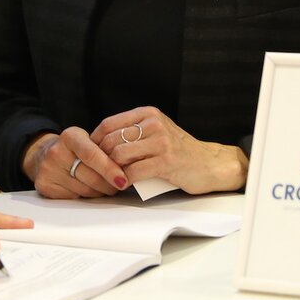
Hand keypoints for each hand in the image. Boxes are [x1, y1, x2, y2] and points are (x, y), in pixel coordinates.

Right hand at [22, 128, 128, 198]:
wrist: (43, 154)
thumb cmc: (73, 149)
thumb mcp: (87, 140)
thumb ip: (104, 150)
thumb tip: (129, 168)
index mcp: (70, 136)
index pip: (92, 155)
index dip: (110, 169)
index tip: (123, 180)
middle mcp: (56, 152)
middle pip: (91, 176)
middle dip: (109, 184)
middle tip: (120, 185)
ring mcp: (48, 170)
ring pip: (85, 190)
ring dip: (100, 191)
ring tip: (106, 186)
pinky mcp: (44, 186)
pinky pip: (74, 197)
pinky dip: (86, 196)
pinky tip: (89, 189)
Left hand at [92, 107, 246, 194]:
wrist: (209, 164)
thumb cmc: (179, 151)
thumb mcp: (156, 133)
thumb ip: (133, 134)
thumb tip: (100, 145)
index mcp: (148, 114)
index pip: (109, 124)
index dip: (94, 141)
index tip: (90, 156)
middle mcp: (153, 123)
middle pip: (111, 140)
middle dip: (101, 160)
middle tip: (98, 173)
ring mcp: (161, 142)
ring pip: (119, 156)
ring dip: (111, 171)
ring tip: (110, 180)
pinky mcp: (166, 161)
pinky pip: (134, 172)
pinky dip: (124, 181)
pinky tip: (123, 186)